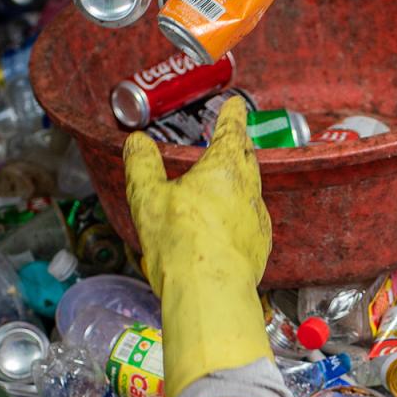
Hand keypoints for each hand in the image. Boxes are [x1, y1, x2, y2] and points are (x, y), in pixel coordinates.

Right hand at [124, 97, 273, 396]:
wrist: (210, 293)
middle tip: (230, 140)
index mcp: (225, 168)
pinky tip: (222, 229)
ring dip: (236, 186)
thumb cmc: (180, 243)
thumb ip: (142, 165)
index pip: (232, 130)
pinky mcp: (259, 247)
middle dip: (236, 148)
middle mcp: (249, 190)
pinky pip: (248, 223)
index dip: (232, 114)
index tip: (236, 103)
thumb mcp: (148, 198)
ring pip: (248, 192)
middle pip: (245, 160)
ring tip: (221, 186)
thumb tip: (136, 141)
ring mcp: (257, 220)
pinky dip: (236, 218)